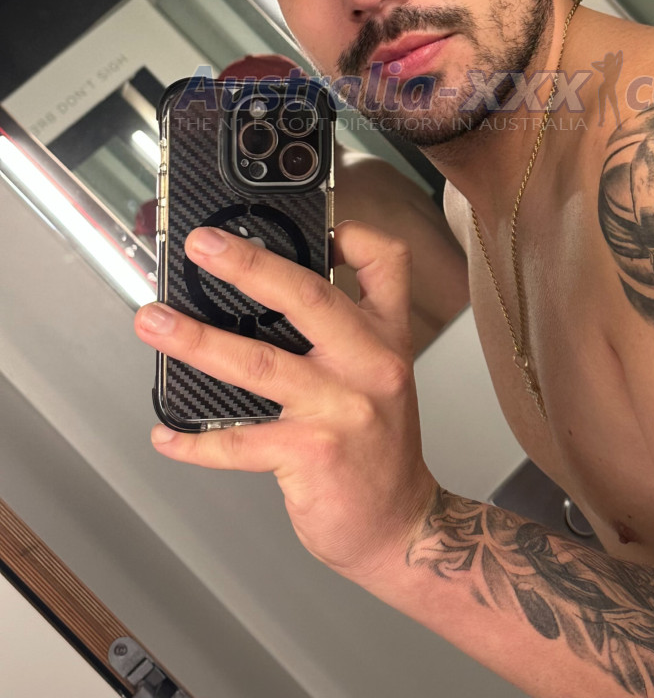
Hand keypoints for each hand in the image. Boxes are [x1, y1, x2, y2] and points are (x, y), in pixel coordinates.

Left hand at [134, 221, 437, 585]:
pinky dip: (196, 438)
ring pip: (259, 362)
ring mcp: (342, 409)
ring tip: (154, 323)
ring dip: (196, 341)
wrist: (401, 526)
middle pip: (308, 297)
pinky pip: (240, 440)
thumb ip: (340, 336)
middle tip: (201, 247)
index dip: (352, 234)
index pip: (386, 263)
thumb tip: (259, 301)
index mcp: (386, 338)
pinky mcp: (312, 454)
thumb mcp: (379, 378)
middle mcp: (370, 365)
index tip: (316, 225)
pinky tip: (167, 433)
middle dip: (248, 266)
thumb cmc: (380, 450)